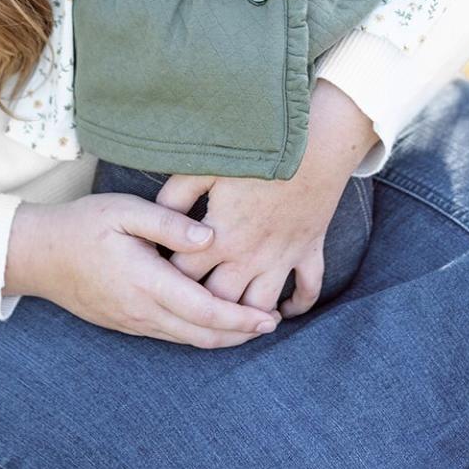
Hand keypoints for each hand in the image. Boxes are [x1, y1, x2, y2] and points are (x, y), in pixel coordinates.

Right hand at [4, 192, 279, 347]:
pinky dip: (198, 333)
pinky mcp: (126, 324)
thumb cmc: (83, 225)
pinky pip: (170, 336)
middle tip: (272, 323)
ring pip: (186, 340)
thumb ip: (168, 223)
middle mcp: (142, 310)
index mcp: (145, 281)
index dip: (240, 319)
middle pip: (201, 334)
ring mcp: (132, 321)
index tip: (269, 317)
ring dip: (221, 337)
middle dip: (240, 334)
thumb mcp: (124, 210)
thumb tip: (210, 238)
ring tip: (251, 325)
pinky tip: (212, 322)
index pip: (203, 309)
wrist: (38, 254)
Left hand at [158, 81, 377, 318]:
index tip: (158, 278)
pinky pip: (308, 289)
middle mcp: (249, 256)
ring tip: (234, 323)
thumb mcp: (206, 168)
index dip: (167, 278)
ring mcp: (282, 257)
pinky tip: (284, 311)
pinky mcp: (309, 250)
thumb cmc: (257, 153)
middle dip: (203, 308)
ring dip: (249, 319)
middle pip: (219, 301)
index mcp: (220, 237)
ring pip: (262, 307)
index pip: (183, 275)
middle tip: (190, 308)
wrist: (315, 146)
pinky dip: (299, 305)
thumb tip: (153, 217)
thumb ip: (175, 196)